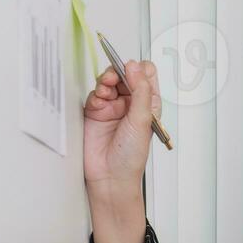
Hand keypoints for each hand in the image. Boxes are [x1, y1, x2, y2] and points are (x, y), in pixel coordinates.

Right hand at [82, 59, 159, 189]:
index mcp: (148, 104)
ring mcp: (113, 107)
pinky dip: (96, 93)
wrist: (110, 177)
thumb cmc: (131, 157)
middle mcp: (131, 104)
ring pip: (109, 81)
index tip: (132, 70)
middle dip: (119, 72)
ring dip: (106, 80)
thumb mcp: (142, 120)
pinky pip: (95, 93)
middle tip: (115, 76)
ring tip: (106, 88)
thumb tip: (135, 66)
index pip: (146, 75)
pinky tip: (100, 100)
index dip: (139, 70)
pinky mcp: (96, 112)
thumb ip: (140, 90)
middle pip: (125, 74)